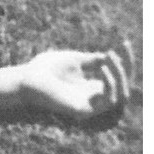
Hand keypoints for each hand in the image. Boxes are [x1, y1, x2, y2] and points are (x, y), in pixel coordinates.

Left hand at [17, 43, 133, 122]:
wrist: (26, 79)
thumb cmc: (45, 68)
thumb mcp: (73, 60)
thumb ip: (92, 61)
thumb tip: (110, 56)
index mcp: (91, 88)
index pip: (117, 78)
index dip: (125, 61)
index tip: (126, 42)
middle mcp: (95, 99)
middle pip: (123, 88)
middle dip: (127, 67)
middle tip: (124, 48)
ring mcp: (91, 106)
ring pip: (121, 96)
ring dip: (120, 74)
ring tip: (110, 56)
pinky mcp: (85, 110)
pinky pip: (108, 100)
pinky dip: (110, 83)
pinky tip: (102, 66)